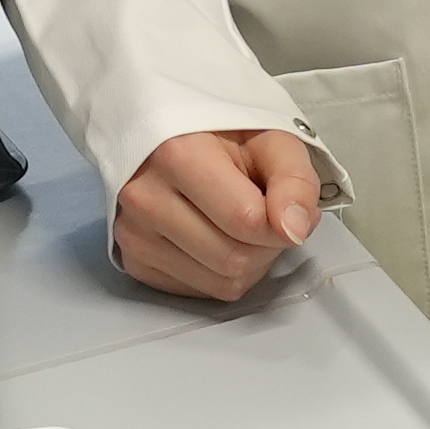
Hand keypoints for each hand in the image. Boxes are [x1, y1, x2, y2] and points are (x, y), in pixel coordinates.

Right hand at [113, 125, 322, 302]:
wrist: (175, 138)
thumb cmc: (224, 138)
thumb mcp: (274, 141)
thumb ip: (295, 182)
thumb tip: (295, 230)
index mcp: (177, 154)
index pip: (247, 221)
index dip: (281, 222)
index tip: (282, 203)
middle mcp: (145, 196)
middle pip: (234, 259)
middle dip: (266, 245)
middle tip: (264, 213)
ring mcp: (133, 232)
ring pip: (220, 282)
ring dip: (248, 263)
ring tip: (241, 224)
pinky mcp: (134, 260)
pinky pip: (199, 290)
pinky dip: (221, 273)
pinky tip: (217, 238)